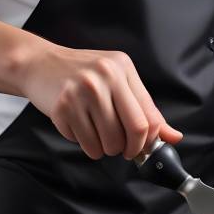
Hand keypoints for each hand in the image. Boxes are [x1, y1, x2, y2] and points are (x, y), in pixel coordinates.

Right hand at [20, 43, 181, 159]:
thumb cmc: (81, 75)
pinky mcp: (63, 107)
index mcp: (123, 69)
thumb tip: (175, 137)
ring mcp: (83, 91)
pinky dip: (88, 147)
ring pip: (110, 142)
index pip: (150, 117)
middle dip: (131, 149)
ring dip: (107, 150)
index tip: (142, 147)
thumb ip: (147, 110)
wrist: (38, 63)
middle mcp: (105, 76)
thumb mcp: (118, 82)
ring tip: (98, 137)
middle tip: (122, 149)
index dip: (149, 140)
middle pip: (134, 131)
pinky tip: (80, 130)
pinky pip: (86, 144)